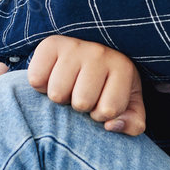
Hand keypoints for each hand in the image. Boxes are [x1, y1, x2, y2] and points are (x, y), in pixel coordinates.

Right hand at [26, 36, 145, 135]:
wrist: (87, 57)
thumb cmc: (108, 88)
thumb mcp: (128, 106)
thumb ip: (132, 124)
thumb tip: (111, 125)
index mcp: (123, 68)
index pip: (108, 110)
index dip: (100, 115)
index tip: (100, 104)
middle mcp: (99, 53)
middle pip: (81, 103)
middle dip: (79, 107)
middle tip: (80, 94)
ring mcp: (74, 46)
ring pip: (57, 94)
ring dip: (59, 98)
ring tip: (67, 87)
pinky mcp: (50, 44)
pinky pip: (36, 79)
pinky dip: (40, 86)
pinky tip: (52, 78)